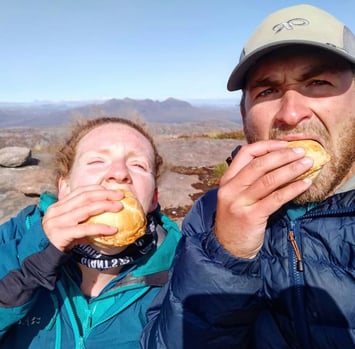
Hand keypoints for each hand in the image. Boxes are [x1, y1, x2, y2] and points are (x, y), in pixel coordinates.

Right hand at [42, 185, 123, 251]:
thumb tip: (105, 213)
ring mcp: (57, 222)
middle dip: (104, 194)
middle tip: (120, 196)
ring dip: (105, 206)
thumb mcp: (69, 225)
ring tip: (119, 207)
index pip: (80, 191)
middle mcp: (57, 211)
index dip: (97, 189)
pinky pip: (85, 229)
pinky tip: (113, 230)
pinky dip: (100, 228)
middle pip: (85, 197)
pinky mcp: (60, 234)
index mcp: (59, 205)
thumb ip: (82, 218)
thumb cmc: (59, 240)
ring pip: (86, 210)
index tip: (112, 190)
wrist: (41, 257)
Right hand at [215, 140, 312, 257]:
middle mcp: (231, 189)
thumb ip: (249, 180)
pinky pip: (276, 199)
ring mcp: (240, 203)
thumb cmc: (236, 218)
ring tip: (308, 163)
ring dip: (291, 169)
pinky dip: (292, 189)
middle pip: (259, 164)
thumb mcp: (236, 196)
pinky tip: (305, 184)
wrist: (227, 247)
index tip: (285, 145)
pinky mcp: (251, 217)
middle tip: (302, 151)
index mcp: (227, 180)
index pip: (245, 153)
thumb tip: (278, 161)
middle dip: (283, 155)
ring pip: (269, 180)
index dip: (267, 146)